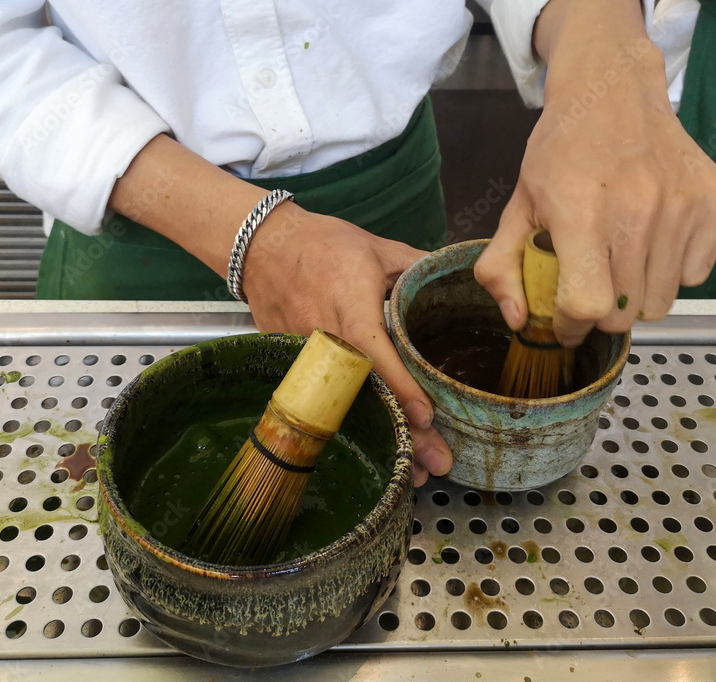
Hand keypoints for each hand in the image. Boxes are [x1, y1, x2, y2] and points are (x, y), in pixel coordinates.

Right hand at [244, 203, 452, 485]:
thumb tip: (455, 276)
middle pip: (367, 394)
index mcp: (351, 306)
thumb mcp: (376, 248)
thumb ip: (417, 266)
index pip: (377, 353)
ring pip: (348, 407)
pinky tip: (376, 448)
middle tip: (436, 464)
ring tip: (413, 471)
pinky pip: (327, 400)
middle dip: (402, 432)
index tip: (426, 415)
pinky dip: (352, 425)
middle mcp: (327, 337)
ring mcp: (306, 356)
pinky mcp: (294, 364)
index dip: (402, 386)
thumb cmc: (321, 243)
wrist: (260, 245)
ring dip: (379, 438)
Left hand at [475, 0, 715, 344]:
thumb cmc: (560, 151)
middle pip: (626, 310)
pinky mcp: (715, 201)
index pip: (589, 304)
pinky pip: (696, 274)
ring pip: (664, 300)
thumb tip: (517, 320)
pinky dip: (673, 271)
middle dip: (602, 313)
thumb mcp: (517, 204)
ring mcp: (682, 205)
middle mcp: (638, 210)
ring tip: (621, 261)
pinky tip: (652, 240)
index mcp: (581, 213)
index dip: (572, 325)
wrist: (612, 91)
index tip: (565, 322)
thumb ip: (502, 266)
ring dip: (638, 294)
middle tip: (592, 286)